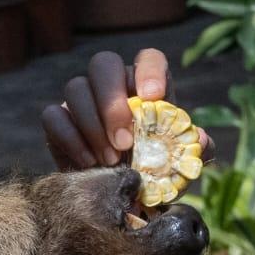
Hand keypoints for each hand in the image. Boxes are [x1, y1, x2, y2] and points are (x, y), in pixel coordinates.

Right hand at [39, 47, 213, 172]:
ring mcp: (82, 99)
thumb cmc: (155, 170)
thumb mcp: (181, 163)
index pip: (148, 58)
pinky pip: (53, 115)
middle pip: (103, 63)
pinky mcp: (58, 120)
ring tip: (109, 161)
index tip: (154, 97)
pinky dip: (69, 138)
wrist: (122, 196)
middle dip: (112, 102)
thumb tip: (201, 139)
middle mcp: (113, 84)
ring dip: (92, 125)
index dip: (149, 71)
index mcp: (147, 84)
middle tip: (124, 142)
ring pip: (75, 87)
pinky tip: (87, 162)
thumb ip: (195, 149)